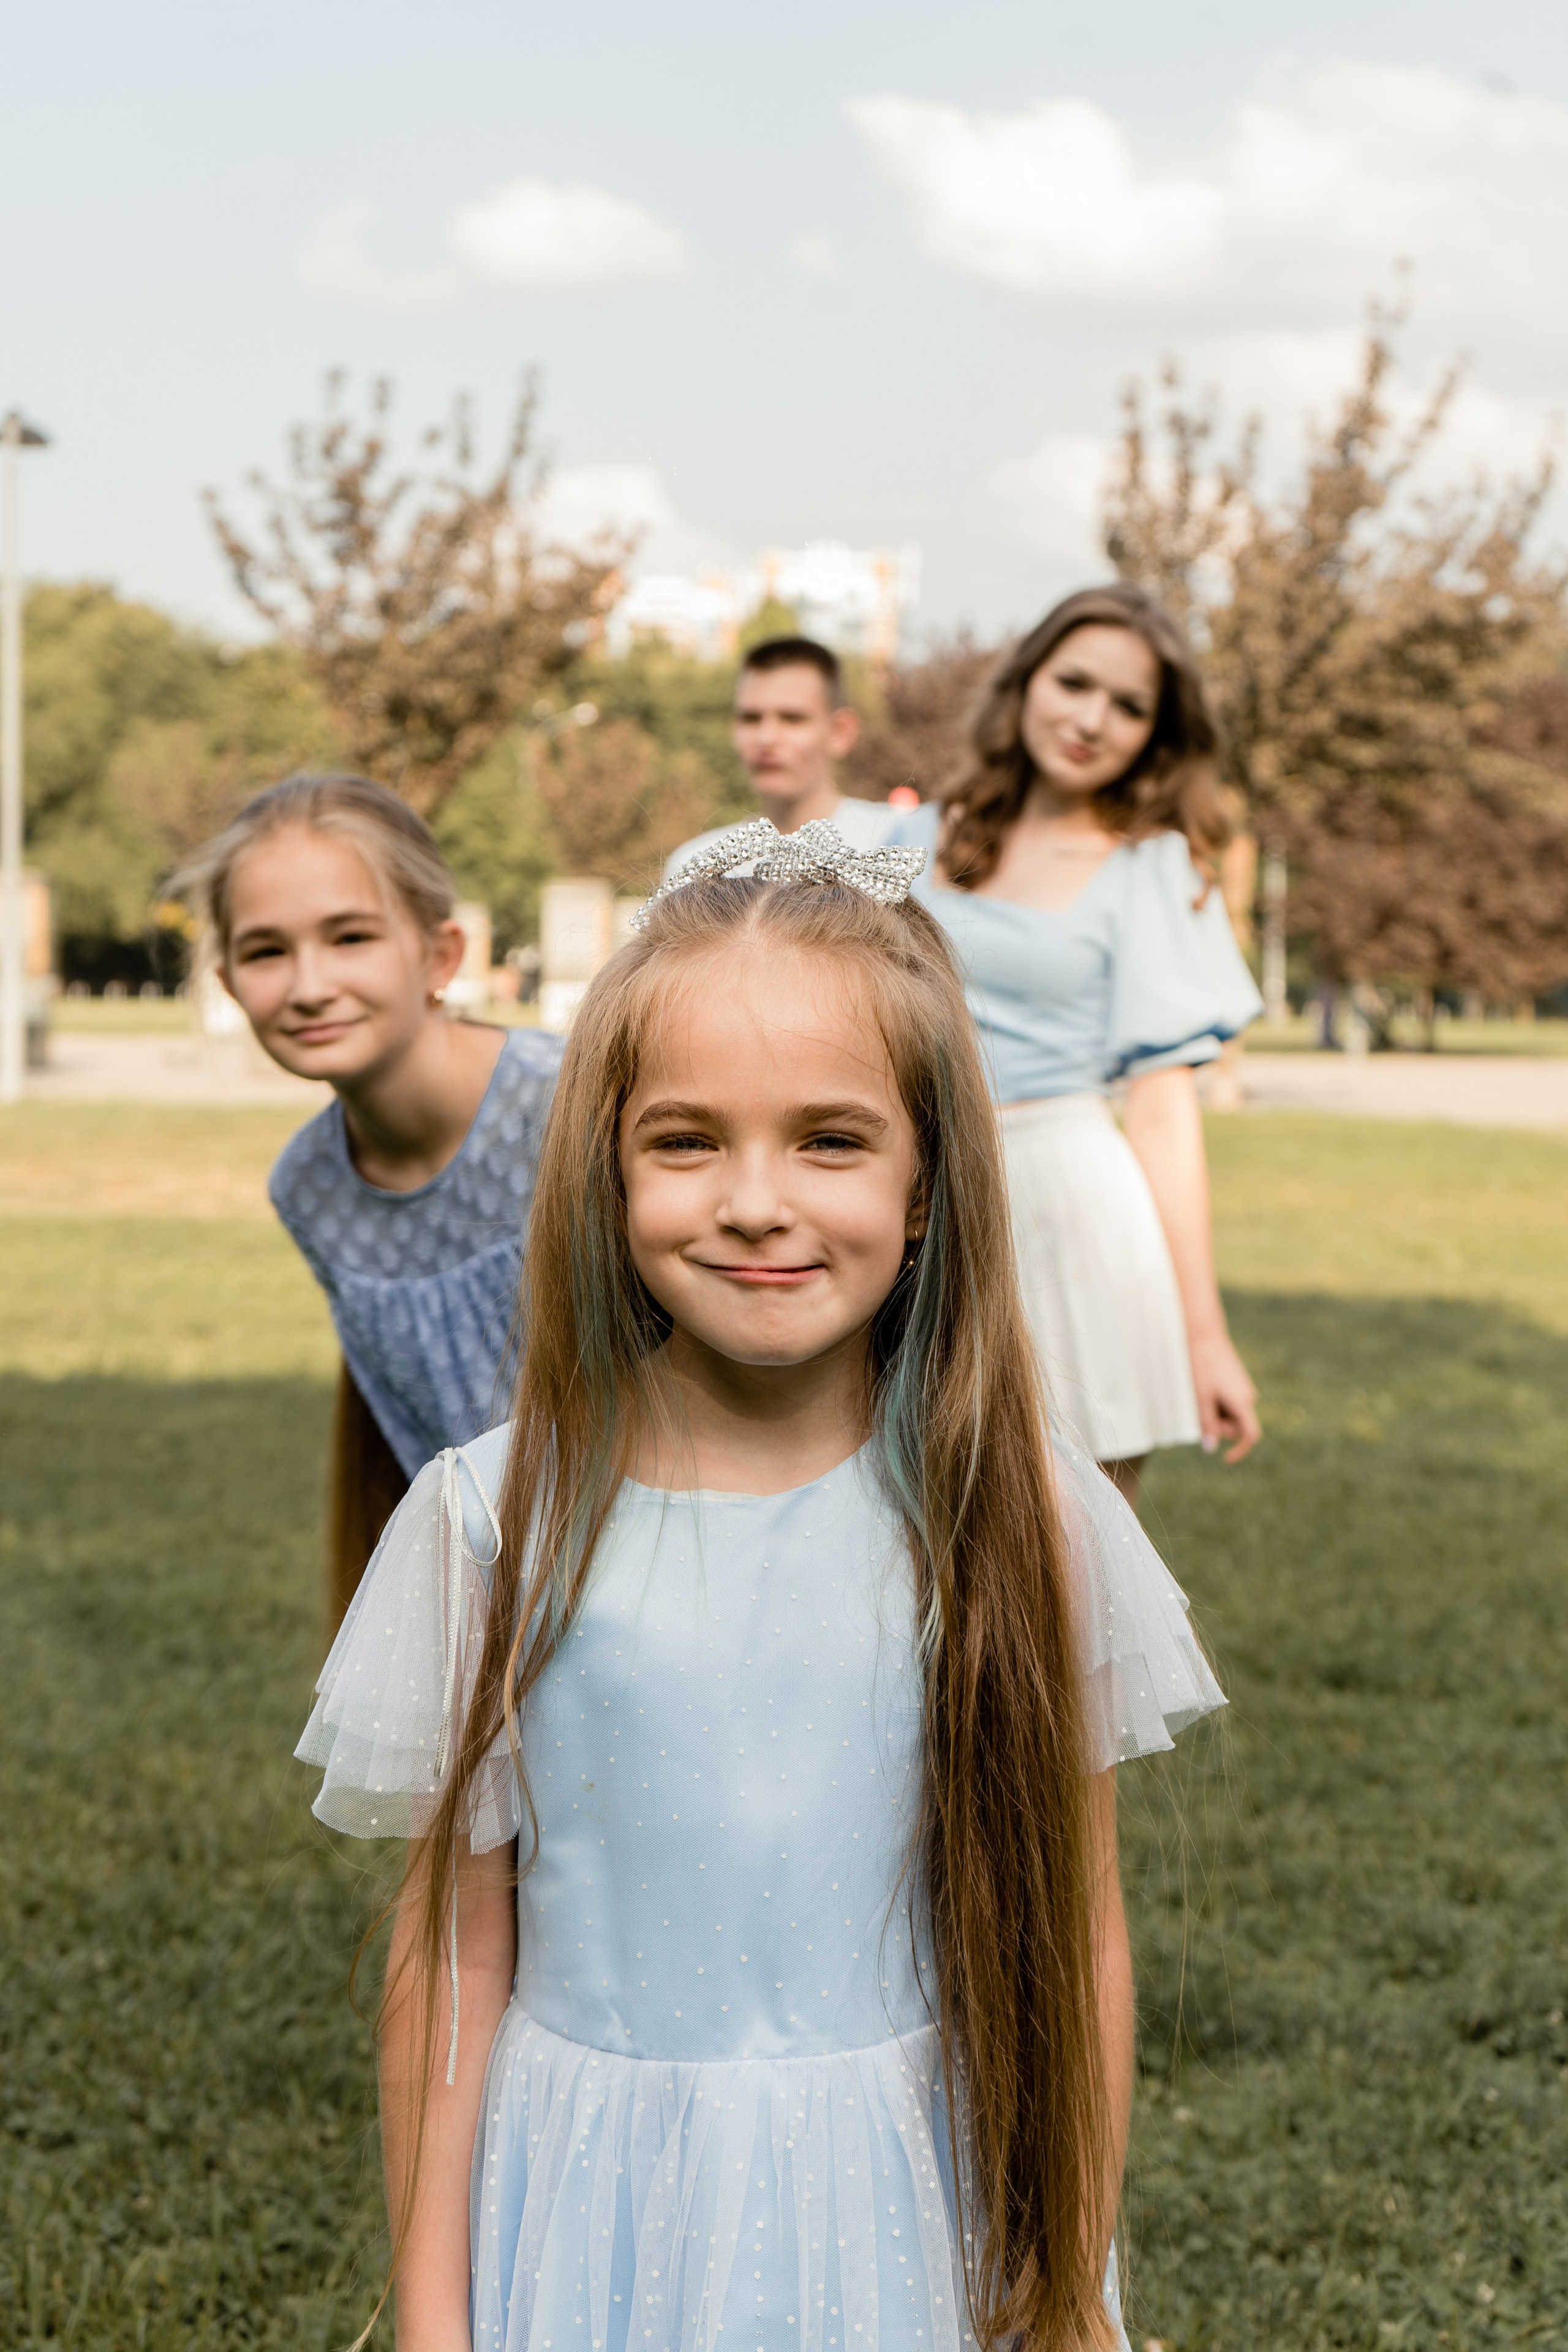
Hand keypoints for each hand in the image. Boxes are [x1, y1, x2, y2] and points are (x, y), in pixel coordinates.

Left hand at [1188, 1329, 1260, 1463]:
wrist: (1204, 1336)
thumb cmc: (1201, 1366)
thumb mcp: (1201, 1399)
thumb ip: (1207, 1424)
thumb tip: (1211, 1448)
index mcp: (1243, 1402)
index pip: (1251, 1435)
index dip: (1241, 1451)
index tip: (1226, 1460)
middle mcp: (1248, 1397)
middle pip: (1236, 1426)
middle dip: (1218, 1426)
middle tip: (1200, 1409)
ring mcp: (1243, 1389)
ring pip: (1230, 1415)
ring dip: (1215, 1413)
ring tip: (1201, 1393)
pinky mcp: (1237, 1383)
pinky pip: (1228, 1402)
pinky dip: (1216, 1403)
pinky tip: (1205, 1387)